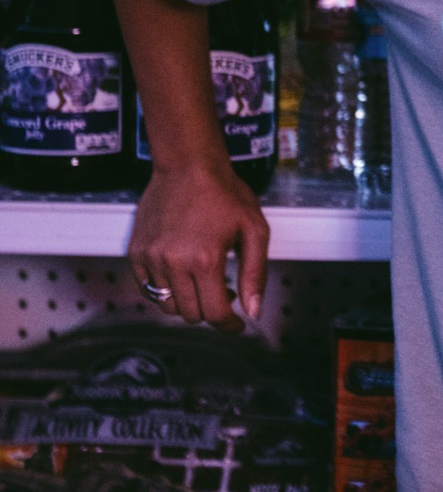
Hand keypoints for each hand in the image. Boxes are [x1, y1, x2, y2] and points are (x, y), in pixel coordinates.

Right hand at [128, 158, 269, 330]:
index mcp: (205, 260)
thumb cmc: (223, 192)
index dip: (230, 325)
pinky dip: (164, 291)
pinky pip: (147, 290)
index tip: (238, 324)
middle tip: (224, 292)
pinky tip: (181, 275)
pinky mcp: (137, 252)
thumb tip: (253, 311)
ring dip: (188, 302)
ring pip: (168, 306)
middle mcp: (173, 263)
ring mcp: (151, 258)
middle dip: (211, 311)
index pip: (215, 313)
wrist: (187, 165)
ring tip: (203, 281)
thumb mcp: (254, 229)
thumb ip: (255, 273)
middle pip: (191, 314)